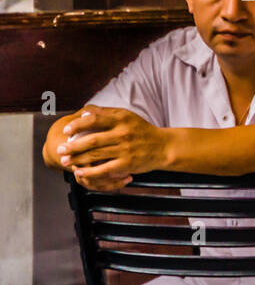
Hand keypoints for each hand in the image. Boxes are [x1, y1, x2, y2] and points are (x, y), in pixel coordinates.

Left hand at [56, 105, 170, 190]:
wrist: (164, 147)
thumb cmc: (143, 131)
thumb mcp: (128, 116)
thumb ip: (107, 113)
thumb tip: (84, 113)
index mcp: (122, 119)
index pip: (94, 120)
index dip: (78, 125)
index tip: (67, 130)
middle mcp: (123, 134)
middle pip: (92, 140)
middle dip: (73, 146)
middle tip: (60, 149)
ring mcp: (125, 150)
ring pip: (96, 155)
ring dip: (78, 159)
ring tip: (66, 161)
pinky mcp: (127, 164)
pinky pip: (105, 169)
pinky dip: (90, 172)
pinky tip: (80, 172)